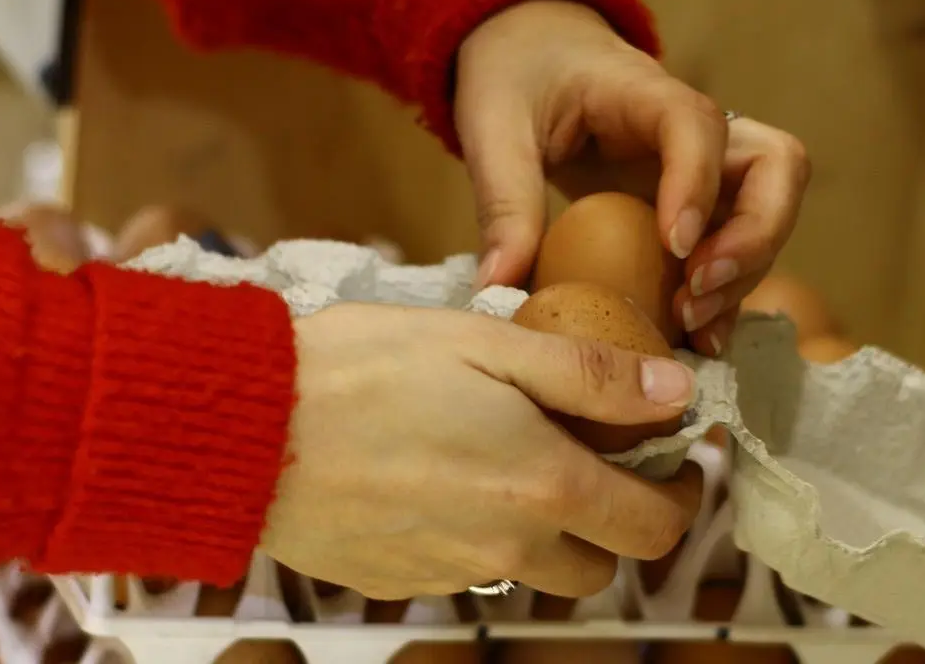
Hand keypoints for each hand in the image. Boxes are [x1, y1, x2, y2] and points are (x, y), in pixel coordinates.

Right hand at [259, 303, 702, 599]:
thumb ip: (591, 373)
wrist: (244, 427)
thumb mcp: (488, 343)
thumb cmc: (364, 368)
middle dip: (615, 521)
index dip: (681, 500)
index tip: (672, 467)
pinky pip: (467, 570)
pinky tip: (440, 478)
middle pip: (600, 567)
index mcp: (544, 485)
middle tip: (594, 462)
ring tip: (507, 460)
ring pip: (533, 572)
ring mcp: (450, 570)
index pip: (655, 530)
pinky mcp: (399, 580)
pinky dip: (478, 535)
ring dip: (546, 532)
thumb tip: (675, 393)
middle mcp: (507, 544)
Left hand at [455, 0, 809, 355]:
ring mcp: (708, 166)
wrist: (533, 55)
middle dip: (755, 235)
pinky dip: (729, 292)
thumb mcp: (493, 131)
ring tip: (689, 322)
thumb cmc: (518, 78)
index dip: (698, 183)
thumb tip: (499, 289)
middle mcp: (694, 128)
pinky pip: (737, 246)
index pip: (698, 124)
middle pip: (777, 165)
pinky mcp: (701, 204)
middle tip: (696, 288)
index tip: (673, 244)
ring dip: (746, 272)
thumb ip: (503, 203)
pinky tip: (695, 337)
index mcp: (642, 91)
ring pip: (772, 209)